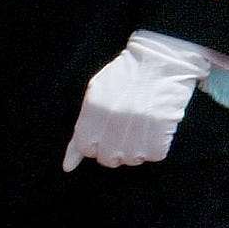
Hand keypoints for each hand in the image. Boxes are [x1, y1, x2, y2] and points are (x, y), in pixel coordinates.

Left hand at [63, 30, 219, 171]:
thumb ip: (81, 130)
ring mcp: (138, 129)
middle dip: (114, 150)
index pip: (85, 148)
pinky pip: (154, 155)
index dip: (94, 145)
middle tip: (124, 132)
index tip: (103, 137)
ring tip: (141, 127)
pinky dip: (156, 146)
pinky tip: (155, 128)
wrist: (161, 60)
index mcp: (94, 110)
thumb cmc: (127, 77)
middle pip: (108, 159)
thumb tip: (67, 167)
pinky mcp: (161, 133)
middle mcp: (113, 122)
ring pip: (131, 160)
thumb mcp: (96, 94)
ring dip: (136, 149)